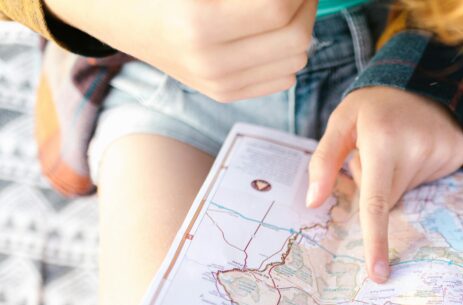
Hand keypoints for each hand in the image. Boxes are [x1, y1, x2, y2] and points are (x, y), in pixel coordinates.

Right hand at [46, 0, 315, 101]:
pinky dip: (289, 51)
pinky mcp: (223, 93)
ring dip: (303, 26)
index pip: (279, 8)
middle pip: (296, 38)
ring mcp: (216, 83)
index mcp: (198, 22)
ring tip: (289, 2)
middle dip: (307, 4)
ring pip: (296, 61)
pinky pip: (283, 77)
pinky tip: (274, 27)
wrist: (109, 8)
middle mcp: (209, 61)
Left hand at [306, 87, 462, 282]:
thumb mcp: (342, 120)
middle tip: (380, 151)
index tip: (379, 272)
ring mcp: (441, 152)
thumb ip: (324, 161)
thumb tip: (314, 202)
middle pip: (391, 198)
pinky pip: (432, 182)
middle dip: (380, 184)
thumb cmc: (374, 105)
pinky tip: (420, 145)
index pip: (376, 202)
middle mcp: (415, 148)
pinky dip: (421, 170)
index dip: (376, 240)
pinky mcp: (458, 153)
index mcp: (381, 141)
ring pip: (410, 191)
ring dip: (400, 176)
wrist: (423, 78)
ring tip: (401, 144)